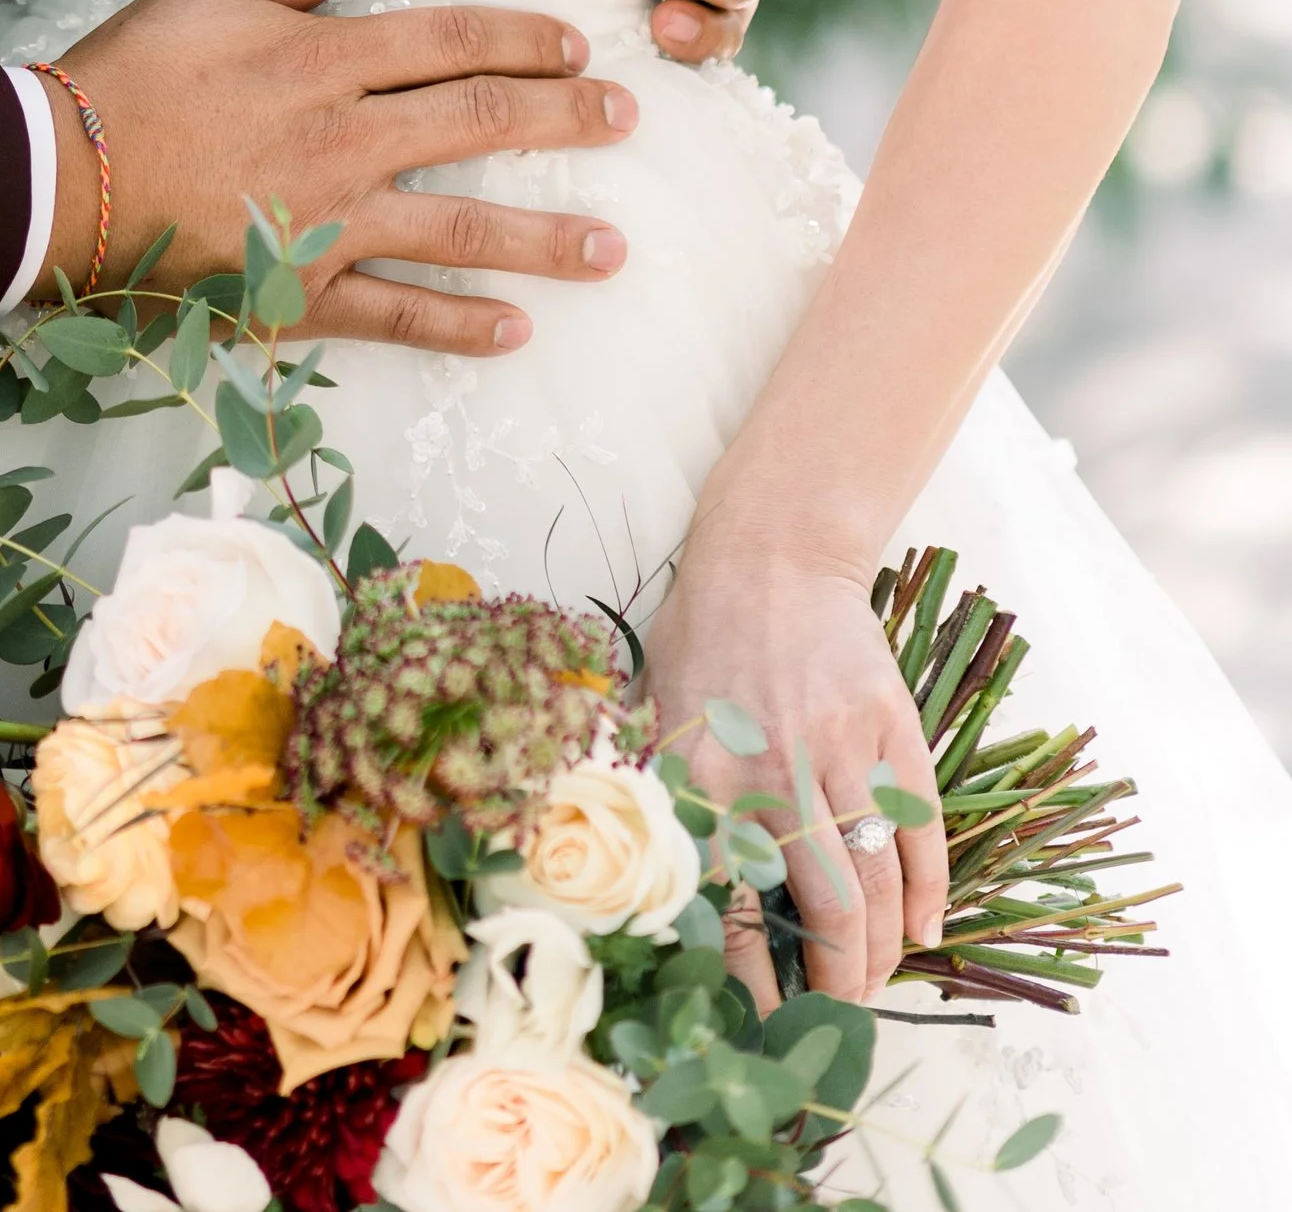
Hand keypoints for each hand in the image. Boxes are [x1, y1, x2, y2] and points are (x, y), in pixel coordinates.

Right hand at [47, 0, 637, 351]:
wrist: (62, 178)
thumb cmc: (133, 72)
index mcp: (326, 56)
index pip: (454, 40)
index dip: (525, 39)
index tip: (576, 46)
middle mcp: (345, 138)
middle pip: (480, 122)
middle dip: (564, 120)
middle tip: (626, 121)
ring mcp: (329, 222)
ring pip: (461, 227)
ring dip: (544, 237)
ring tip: (611, 247)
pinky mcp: (301, 291)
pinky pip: (398, 313)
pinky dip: (460, 323)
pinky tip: (515, 329)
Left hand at [642, 518, 946, 1007]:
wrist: (771, 555)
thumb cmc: (700, 642)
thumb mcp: (655, 718)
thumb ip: (663, 805)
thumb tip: (665, 912)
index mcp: (702, 777)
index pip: (731, 913)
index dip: (753, 987)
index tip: (763, 1029)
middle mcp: (773, 770)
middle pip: (824, 912)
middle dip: (836, 984)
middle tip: (836, 1014)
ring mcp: (839, 747)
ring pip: (878, 880)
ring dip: (883, 950)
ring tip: (873, 983)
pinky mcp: (890, 726)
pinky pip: (921, 829)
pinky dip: (929, 891)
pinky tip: (923, 930)